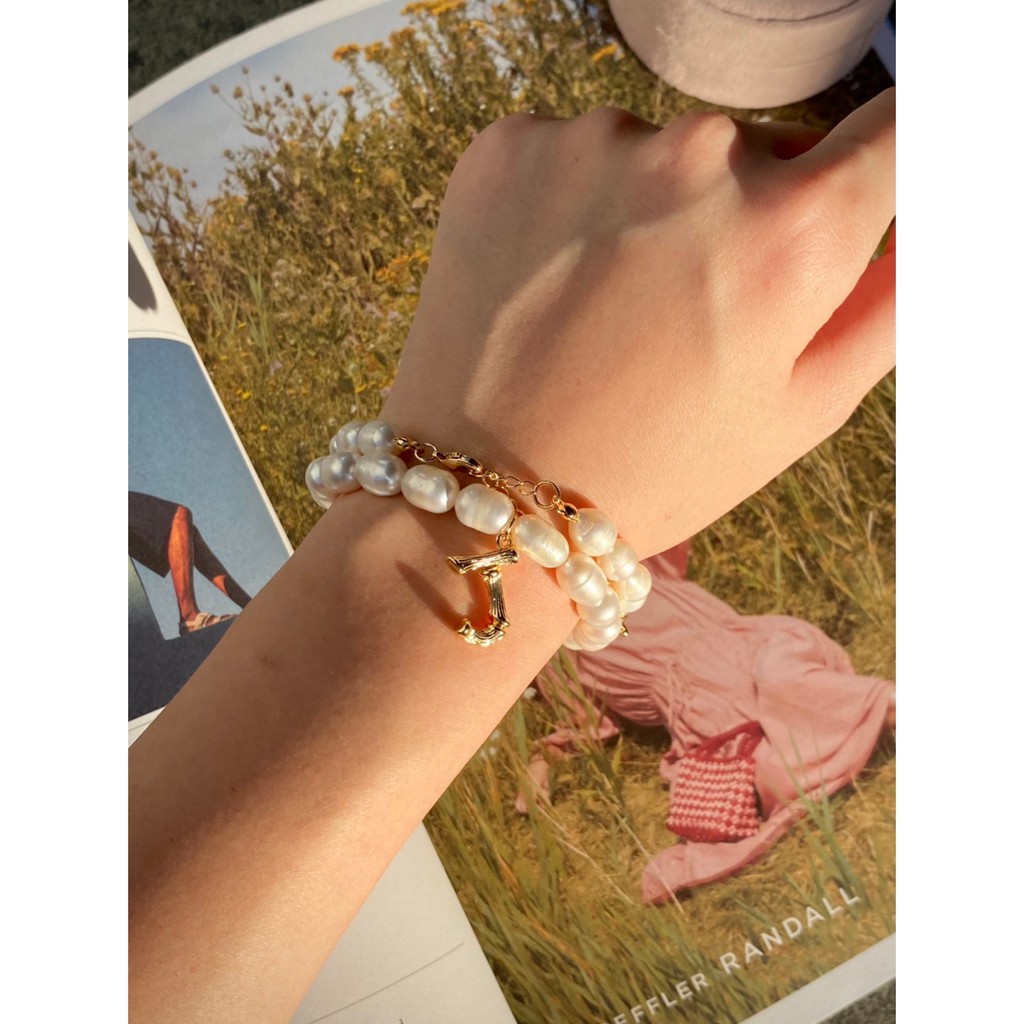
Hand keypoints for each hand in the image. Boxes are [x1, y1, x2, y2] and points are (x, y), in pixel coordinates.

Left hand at [382, 90, 893, 556]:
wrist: (484, 492)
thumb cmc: (647, 471)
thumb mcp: (798, 412)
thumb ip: (885, 304)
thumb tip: (913, 226)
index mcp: (790, 231)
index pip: (892, 131)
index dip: (879, 168)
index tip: (849, 204)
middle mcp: (697, 160)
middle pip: (764, 151)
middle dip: (747, 217)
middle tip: (688, 314)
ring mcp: (593, 143)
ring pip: (663, 154)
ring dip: (652, 210)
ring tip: (606, 313)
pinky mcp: (509, 148)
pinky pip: (577, 154)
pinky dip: (573, 204)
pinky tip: (551, 286)